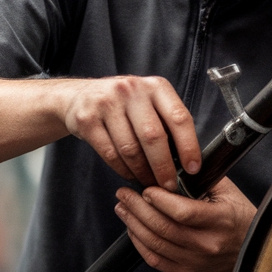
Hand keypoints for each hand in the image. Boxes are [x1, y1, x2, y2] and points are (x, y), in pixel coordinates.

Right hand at [63, 75, 200, 190]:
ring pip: (131, 149)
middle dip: (164, 167)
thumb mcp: (148, 102)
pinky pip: (110, 154)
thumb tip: (187, 160)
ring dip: (143, 172)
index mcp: (155, 86)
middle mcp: (132, 90)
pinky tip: (130, 175)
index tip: (193, 168)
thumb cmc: (123, 105)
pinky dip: (123, 170)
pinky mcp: (87, 119)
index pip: (179, 118)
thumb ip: (167, 122)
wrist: (78, 97)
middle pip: (154, 136)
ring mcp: (107, 103)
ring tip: (149, 183)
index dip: (189, 146)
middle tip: (169, 185)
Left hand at [114, 176, 255, 271]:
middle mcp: (207, 245)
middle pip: (163, 227)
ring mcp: (195, 262)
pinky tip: (132, 228)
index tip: (146, 188)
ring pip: (155, 243)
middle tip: (124, 193)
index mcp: (220, 221)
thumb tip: (172, 164)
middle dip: (137, 208)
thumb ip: (202, 178)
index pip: (184, 212)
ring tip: (123, 208)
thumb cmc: (239, 218)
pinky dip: (139, 242)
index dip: (160, 200)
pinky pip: (154, 260)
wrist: (253, 255)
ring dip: (133, 223)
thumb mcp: (229, 192)